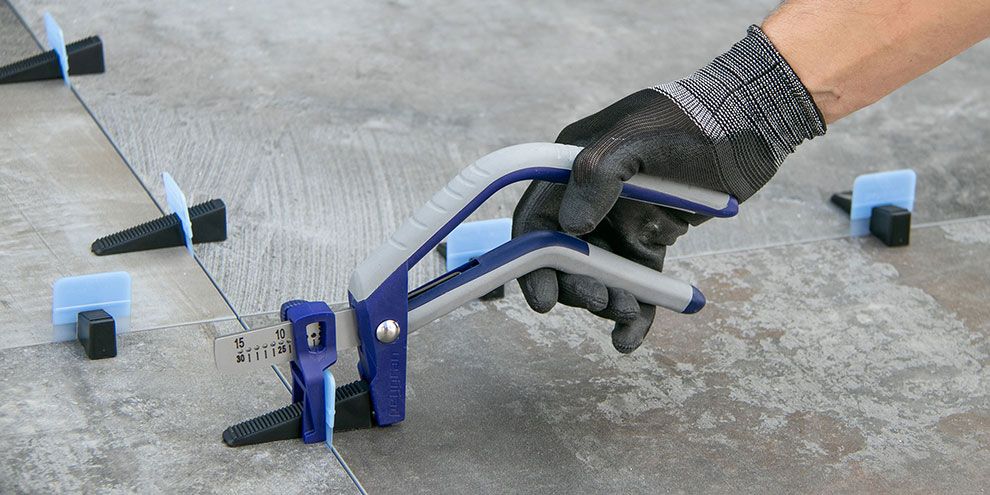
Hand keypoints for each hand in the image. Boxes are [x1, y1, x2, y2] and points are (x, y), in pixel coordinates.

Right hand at [513, 26, 825, 352]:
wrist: (750, 124)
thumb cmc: (690, 122)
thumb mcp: (638, 138)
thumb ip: (597, 175)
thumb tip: (570, 228)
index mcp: (570, 167)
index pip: (535, 220)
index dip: (530, 261)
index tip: (543, 299)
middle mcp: (587, 198)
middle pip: (563, 256)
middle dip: (577, 286)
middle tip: (603, 302)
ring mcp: (618, 221)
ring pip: (599, 275)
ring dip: (608, 300)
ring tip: (630, 311)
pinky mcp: (650, 240)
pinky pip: (635, 281)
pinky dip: (635, 312)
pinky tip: (630, 341)